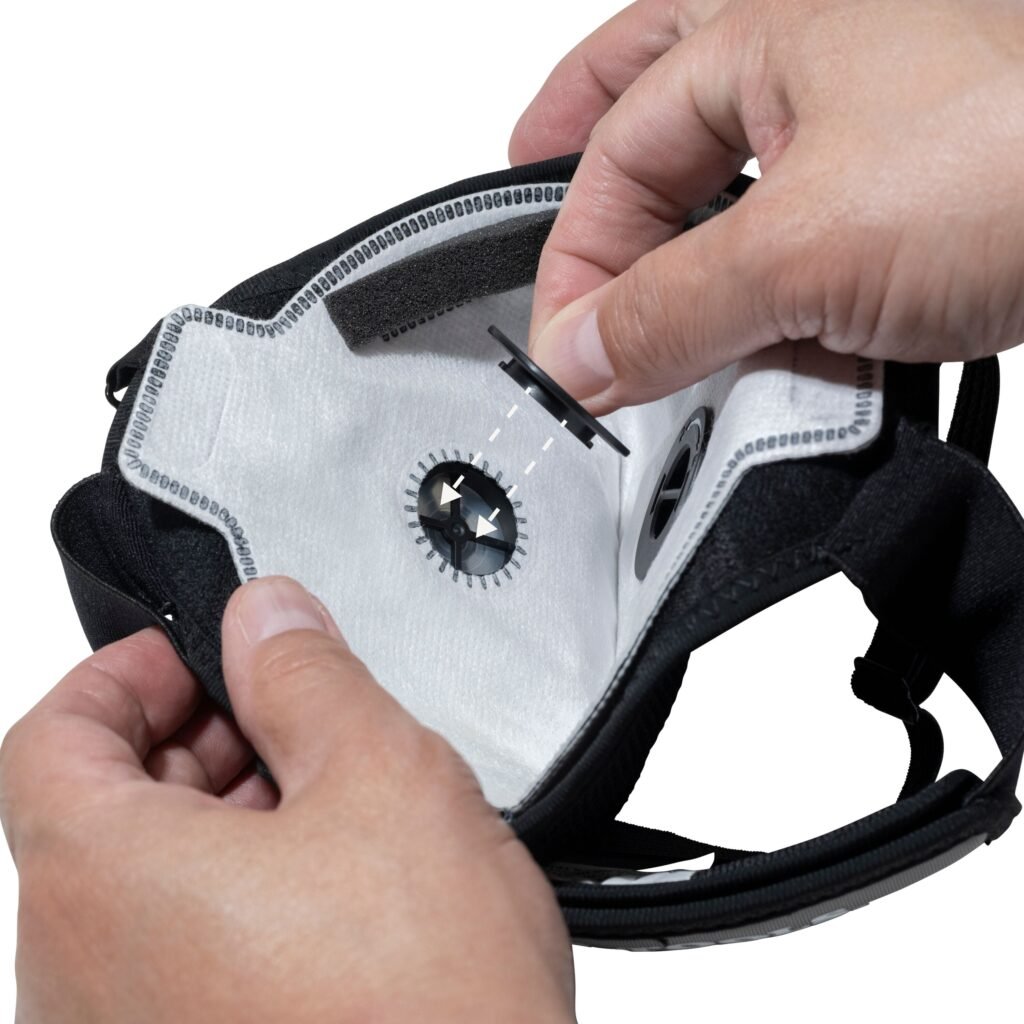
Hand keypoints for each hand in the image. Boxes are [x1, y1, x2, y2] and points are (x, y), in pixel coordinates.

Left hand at [0, 577, 573, 1022]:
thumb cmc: (430, 1009)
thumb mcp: (384, 780)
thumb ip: (309, 676)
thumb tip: (266, 617)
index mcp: (104, 887)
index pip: (51, 738)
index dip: (126, 674)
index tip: (197, 655)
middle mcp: (80, 982)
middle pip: (99, 812)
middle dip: (195, 743)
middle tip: (289, 720)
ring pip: (143, 889)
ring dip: (223, 823)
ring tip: (331, 809)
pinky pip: (174, 962)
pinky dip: (234, 901)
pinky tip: (332, 896)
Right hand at [511, 0, 1023, 413]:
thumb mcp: (806, 243)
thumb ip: (671, 308)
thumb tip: (578, 358)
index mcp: (766, 28)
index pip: (618, 150)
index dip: (574, 255)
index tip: (565, 353)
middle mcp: (812, 66)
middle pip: (662, 117)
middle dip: (596, 174)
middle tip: (535, 189)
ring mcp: (866, 138)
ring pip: (735, 196)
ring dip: (691, 275)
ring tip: (654, 336)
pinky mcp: (912, 210)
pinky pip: (808, 258)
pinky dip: (777, 316)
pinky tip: (768, 359)